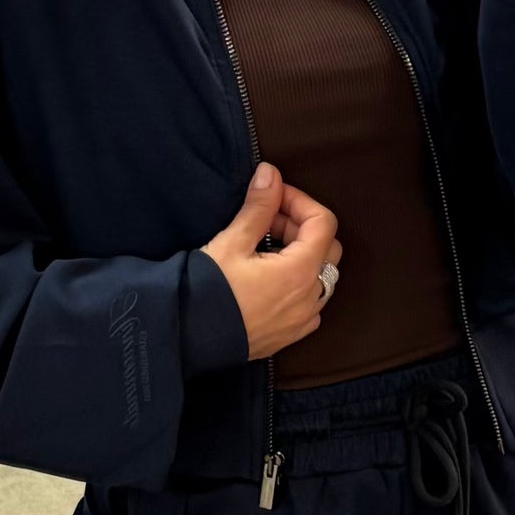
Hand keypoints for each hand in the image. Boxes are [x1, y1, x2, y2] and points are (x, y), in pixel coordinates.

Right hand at [201, 162, 341, 360]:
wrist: (188, 340)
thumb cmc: (208, 292)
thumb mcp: (231, 243)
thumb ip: (258, 207)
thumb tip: (271, 175)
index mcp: (301, 271)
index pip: (323, 222)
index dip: (300, 201)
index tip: (273, 196)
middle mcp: (311, 297)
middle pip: (327, 247)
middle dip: (300, 226)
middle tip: (267, 221)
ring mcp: (304, 318)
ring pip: (321, 274)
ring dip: (300, 253)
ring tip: (264, 248)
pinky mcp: (292, 333)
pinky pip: (310, 299)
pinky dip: (297, 281)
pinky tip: (268, 277)